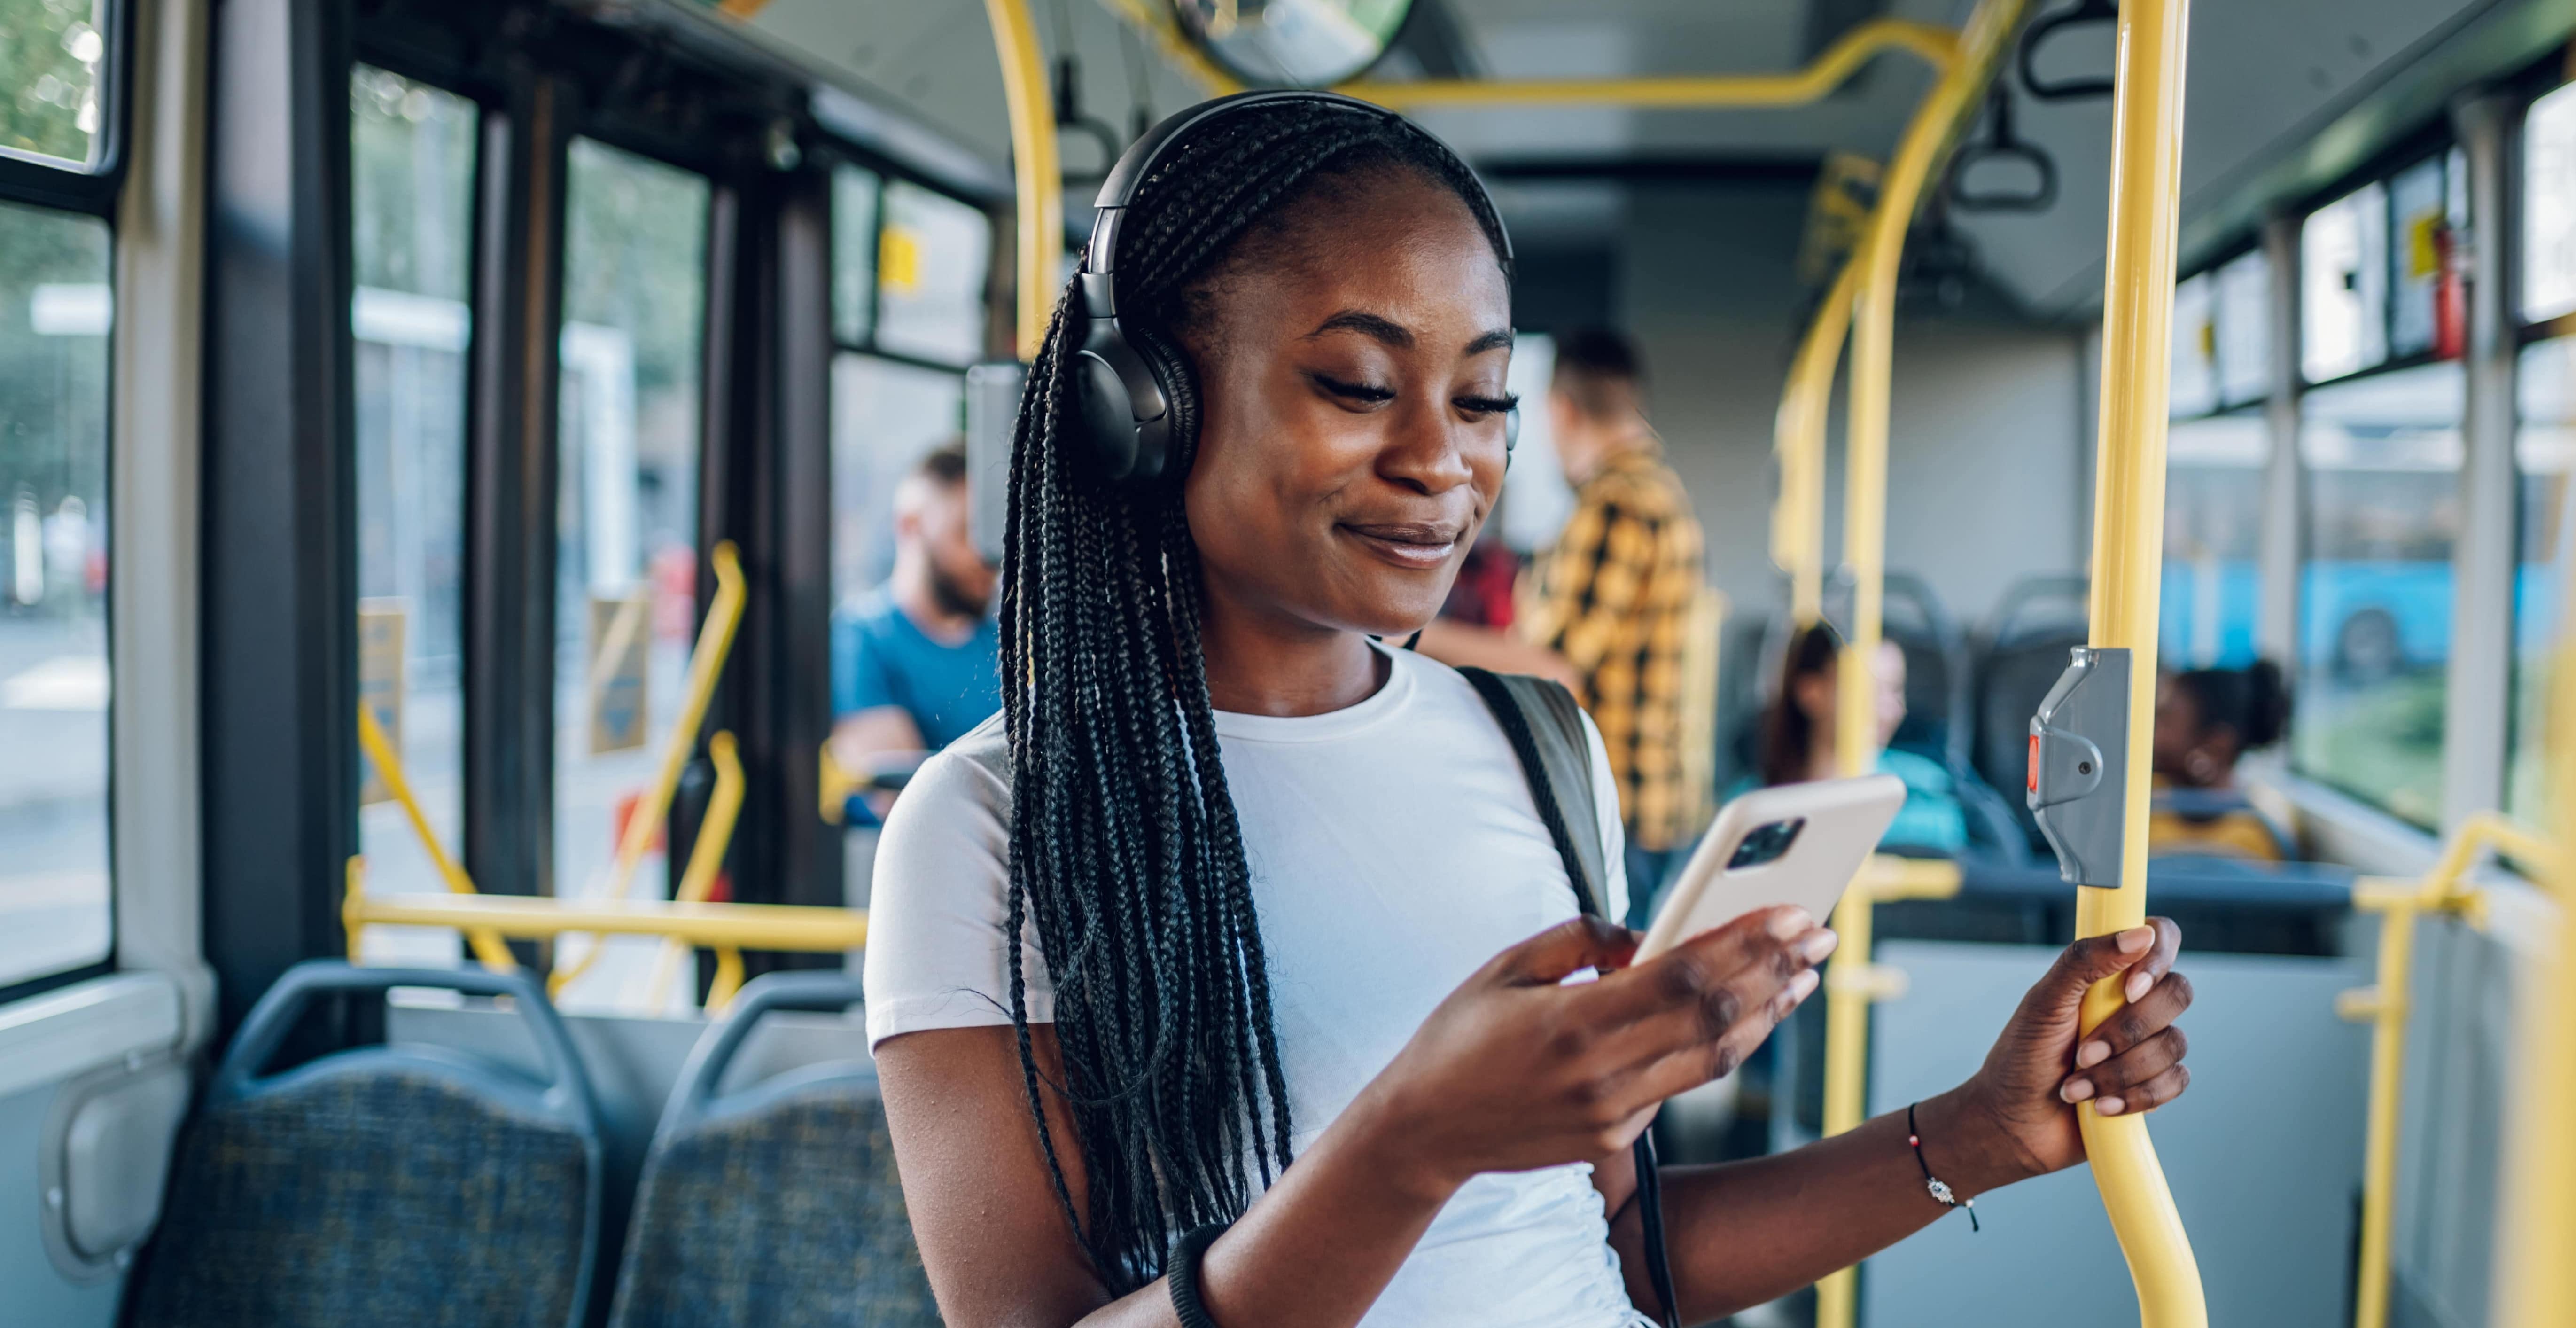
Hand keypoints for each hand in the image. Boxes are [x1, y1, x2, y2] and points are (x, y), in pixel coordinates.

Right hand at [1355, 907, 1836, 1194]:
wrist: (1422, 1130)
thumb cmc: (1459, 1035)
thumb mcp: (1505, 966)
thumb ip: (1579, 939)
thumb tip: (1646, 933)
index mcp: (1572, 1022)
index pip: (1684, 976)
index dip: (1747, 942)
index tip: (1792, 912)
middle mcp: (1601, 1075)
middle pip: (1714, 1017)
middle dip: (1776, 971)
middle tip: (1819, 934)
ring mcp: (1611, 1114)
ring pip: (1714, 1059)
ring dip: (1767, 1014)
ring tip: (1803, 977)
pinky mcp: (1614, 1139)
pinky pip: (1679, 1086)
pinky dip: (1718, 1047)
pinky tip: (1745, 1015)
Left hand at [1948, 918, 2193, 1184]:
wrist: (2015, 1124)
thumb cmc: (2021, 1057)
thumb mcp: (2043, 1004)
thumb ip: (2084, 961)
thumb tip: (2141, 933)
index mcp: (2108, 974)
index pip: (2159, 937)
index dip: (2158, 959)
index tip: (2131, 990)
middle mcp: (2134, 1004)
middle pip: (2178, 993)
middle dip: (2128, 1030)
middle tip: (2081, 1053)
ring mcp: (2147, 1044)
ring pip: (2175, 1044)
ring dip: (2120, 1071)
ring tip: (2075, 1086)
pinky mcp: (2155, 1084)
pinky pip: (2175, 1082)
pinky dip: (2136, 1097)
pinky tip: (2101, 1106)